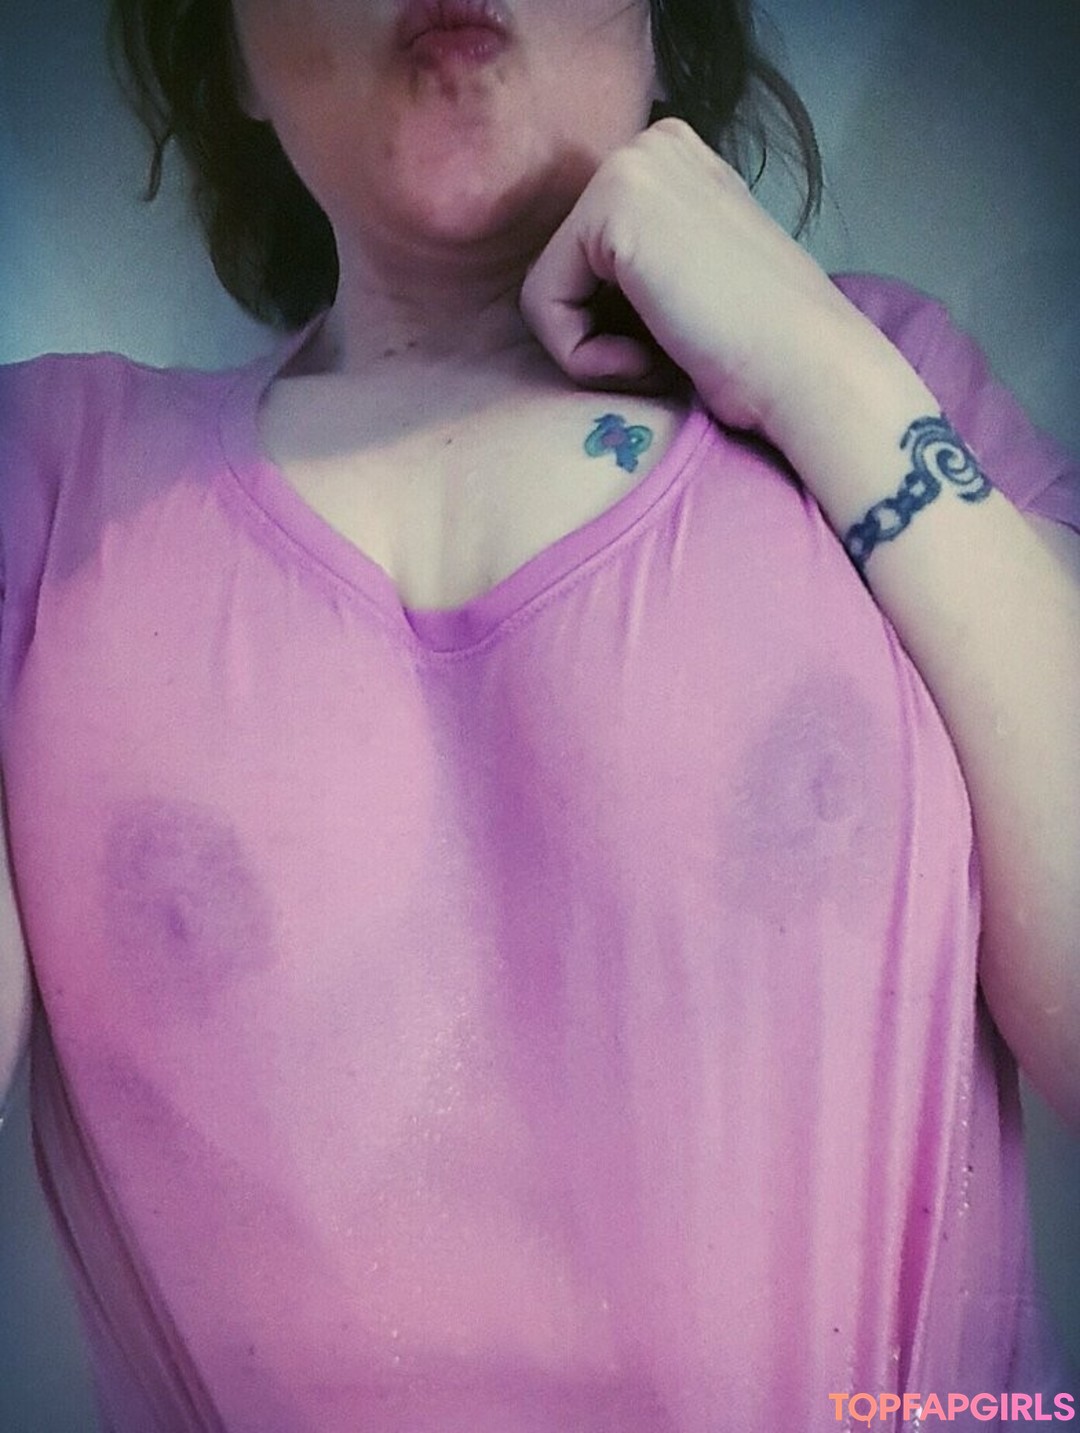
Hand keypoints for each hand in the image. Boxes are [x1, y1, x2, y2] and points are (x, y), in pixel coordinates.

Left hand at [521, 118, 889, 448]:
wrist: (809, 371)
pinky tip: (646, 355)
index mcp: (675, 162)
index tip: (684, 335)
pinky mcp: (612, 208)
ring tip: (663, 353)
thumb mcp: (694, 283)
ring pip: (547, 290)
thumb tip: (588, 294)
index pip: (586, 258)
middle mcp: (651, 145)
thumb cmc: (761, 353)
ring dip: (593, 350)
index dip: (618, 322)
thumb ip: (645, 266)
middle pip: (562, 270)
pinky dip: (582, 356)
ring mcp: (631, 167)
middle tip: (672, 350)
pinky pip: (542, 306)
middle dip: (602, 332)